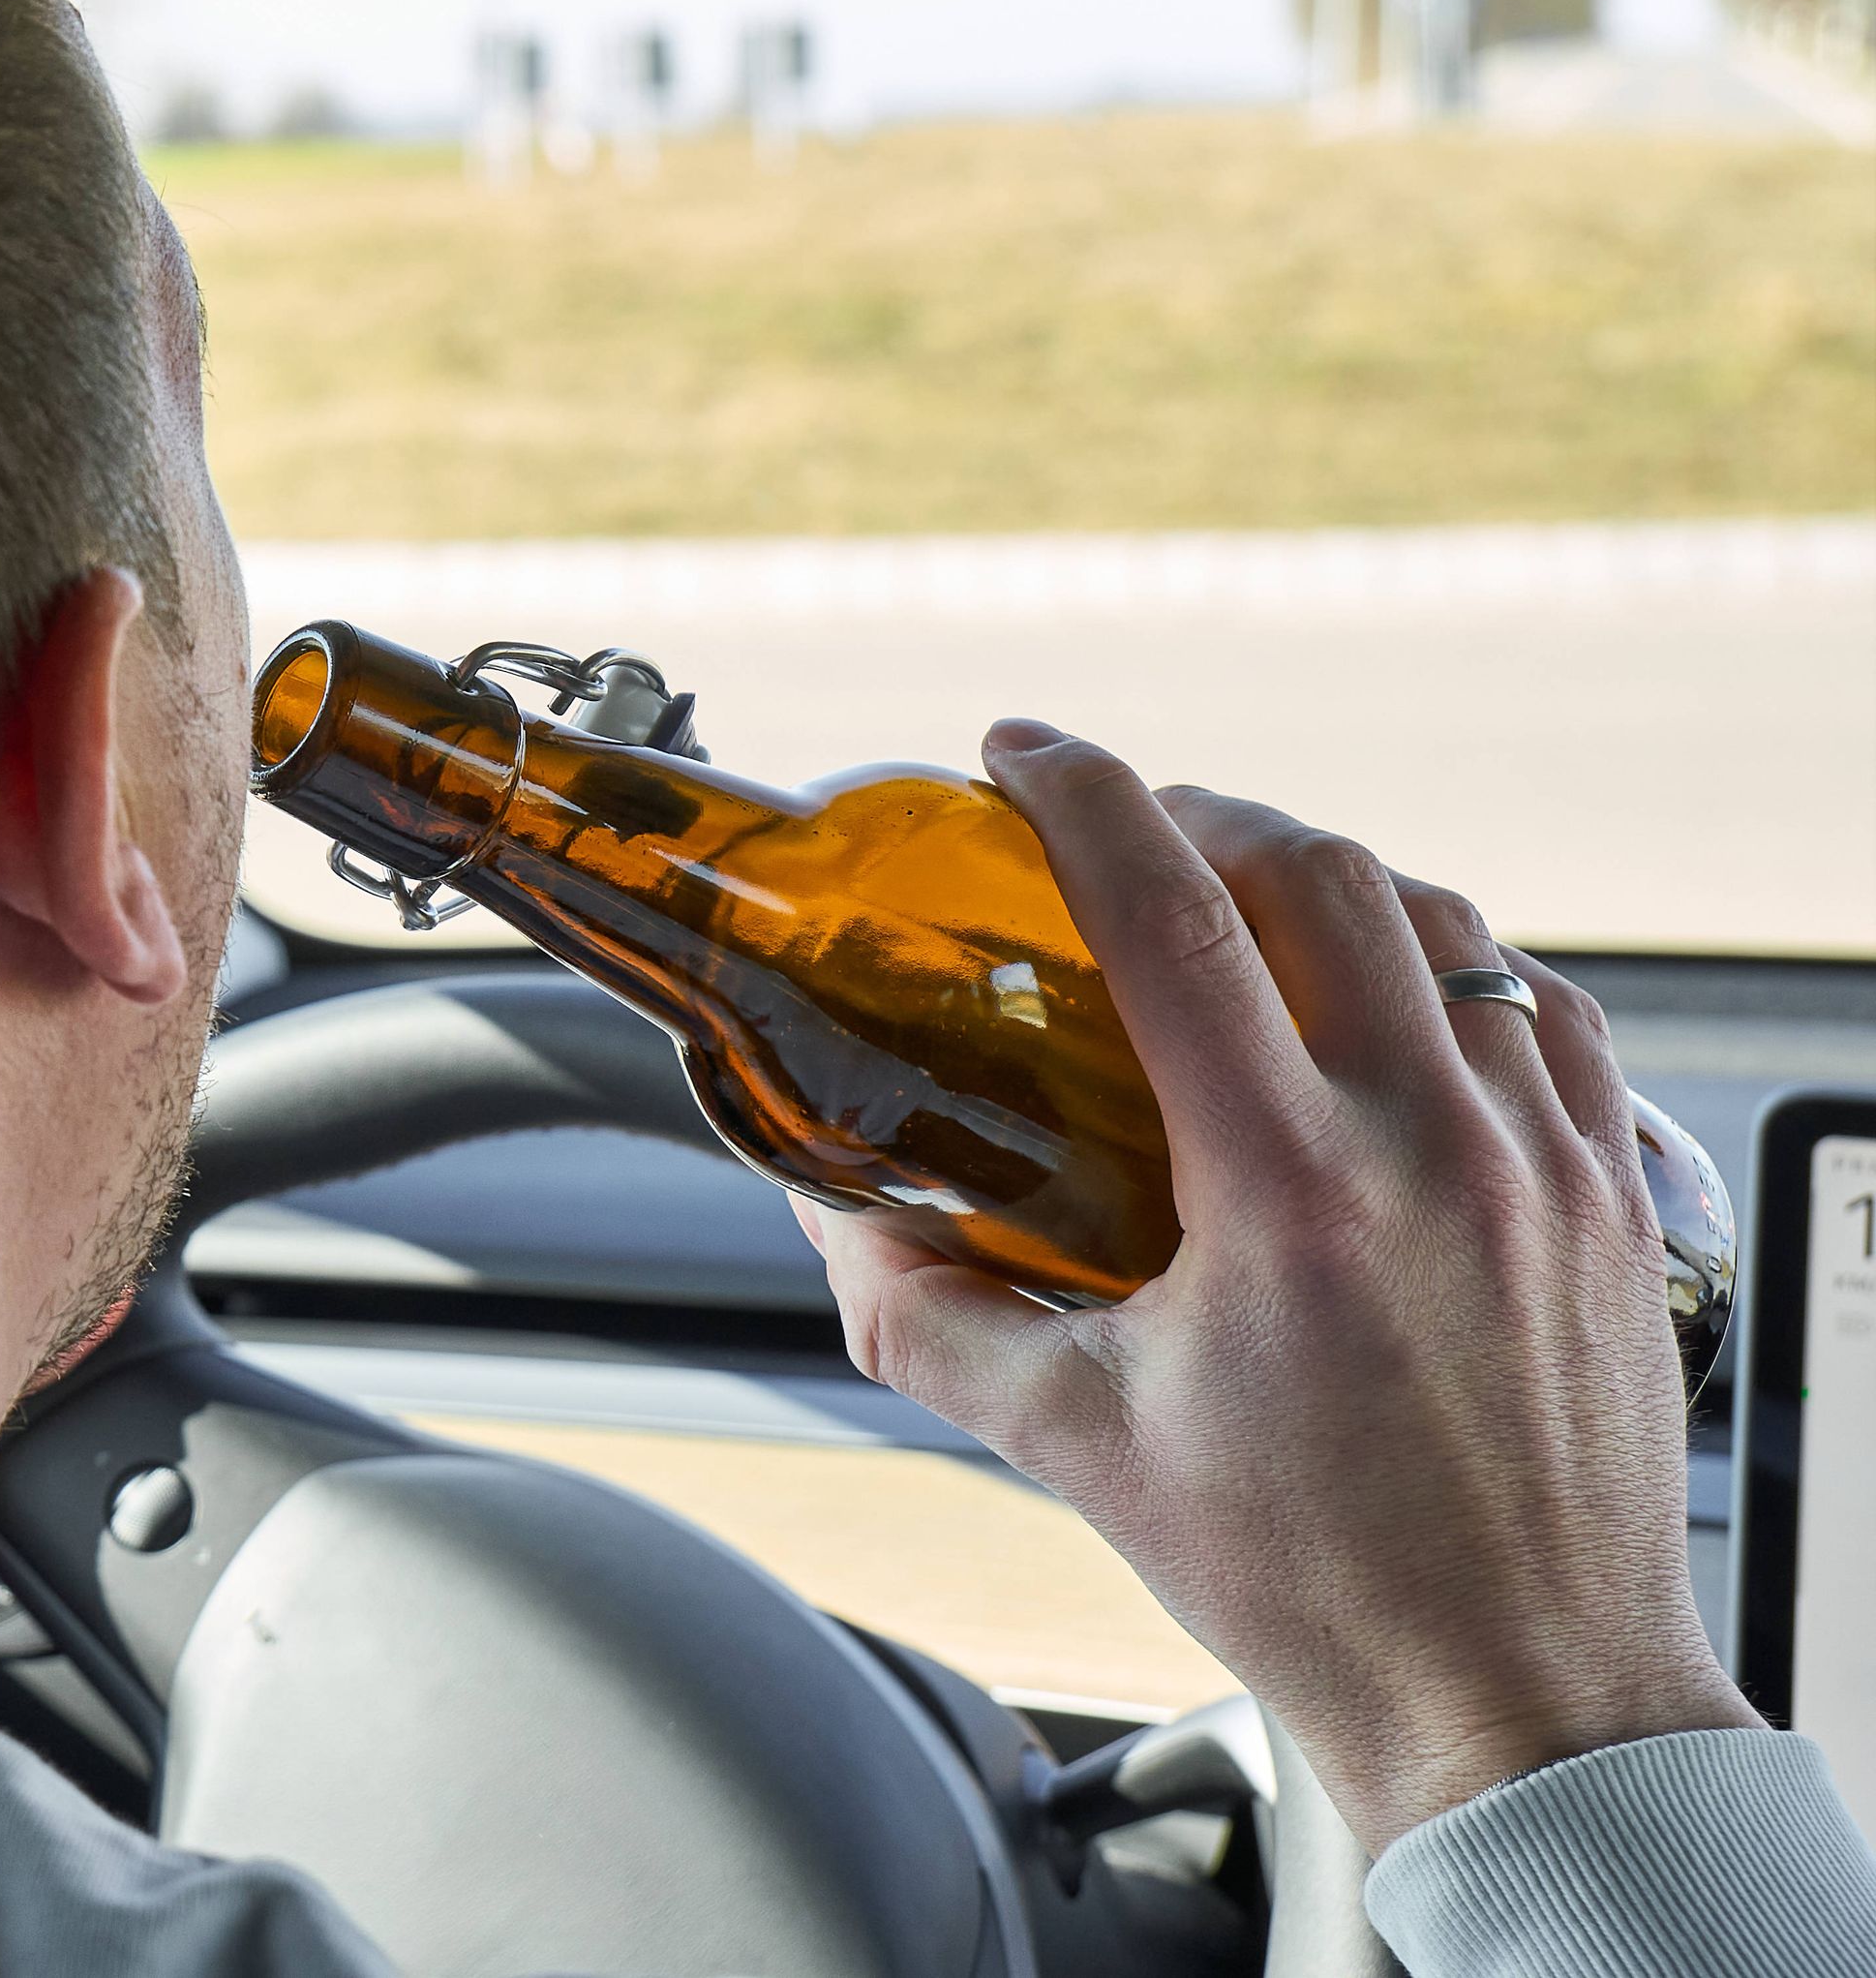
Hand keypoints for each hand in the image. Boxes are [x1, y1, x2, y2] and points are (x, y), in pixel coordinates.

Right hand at [797, 719, 1757, 1855]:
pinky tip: (1400, 999)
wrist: (1517, 1694)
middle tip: (1124, 831)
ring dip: (1331, 878)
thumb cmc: (1311, 1583)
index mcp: (1289, 1190)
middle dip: (1200, 816)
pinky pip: (1548, 1014)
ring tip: (1253, 903)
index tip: (1021, 752)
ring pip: (1447, 924)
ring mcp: (1544, 1163)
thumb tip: (833, 1211)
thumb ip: (925, 1308)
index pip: (1170, 910)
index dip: (1079, 794)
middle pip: (1317, 870)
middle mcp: (1434, 1146)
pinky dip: (1459, 967)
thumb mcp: (1074, 1441)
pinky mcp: (1612, 1200)